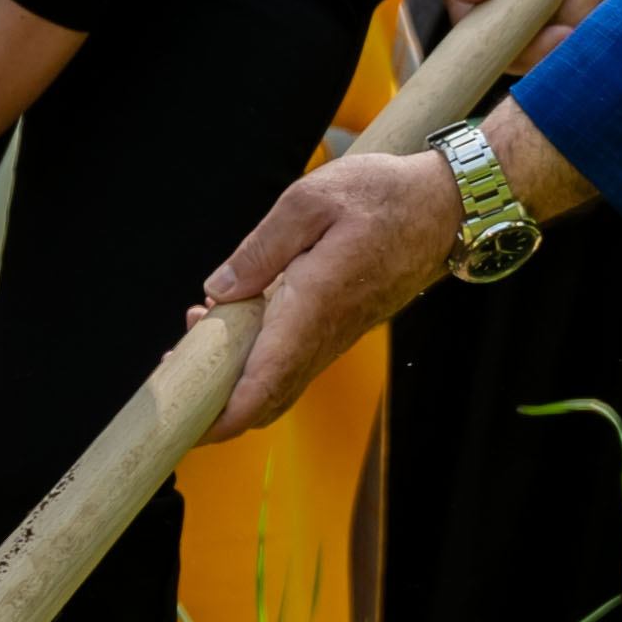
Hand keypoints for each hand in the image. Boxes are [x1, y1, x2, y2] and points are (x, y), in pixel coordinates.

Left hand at [199, 146, 464, 437]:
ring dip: (233, 377)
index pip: (262, 385)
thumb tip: (220, 288)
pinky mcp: (341, 327)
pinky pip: (294, 361)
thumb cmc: (387, 197)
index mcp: (313, 307)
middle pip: (265, 399)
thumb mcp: (311, 200)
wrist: (447, 207)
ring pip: (278, 382)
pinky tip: (235, 322)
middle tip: (173, 374)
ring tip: (196, 337)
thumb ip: (260, 247)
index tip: (186, 424)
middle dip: (215, 404)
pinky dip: (257, 358)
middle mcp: (326, 334)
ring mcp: (336, 336)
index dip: (222, 417)